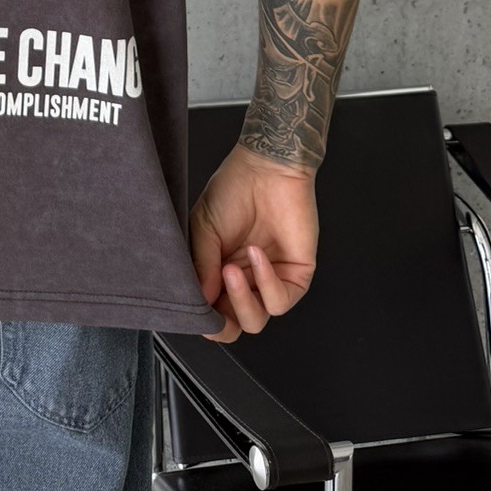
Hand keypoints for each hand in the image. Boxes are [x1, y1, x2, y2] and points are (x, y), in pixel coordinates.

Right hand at [189, 141, 317, 342]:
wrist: (266, 165)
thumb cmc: (233, 188)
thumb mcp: (203, 226)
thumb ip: (201, 265)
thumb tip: (201, 301)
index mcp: (219, 272)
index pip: (213, 312)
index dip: (204, 321)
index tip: (195, 313)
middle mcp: (245, 280)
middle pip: (236, 325)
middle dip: (223, 325)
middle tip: (212, 308)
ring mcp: (270, 280)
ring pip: (257, 319)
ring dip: (240, 300)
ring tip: (230, 269)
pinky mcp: (296, 276)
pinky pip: (280, 300)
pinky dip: (265, 282)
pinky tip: (254, 254)